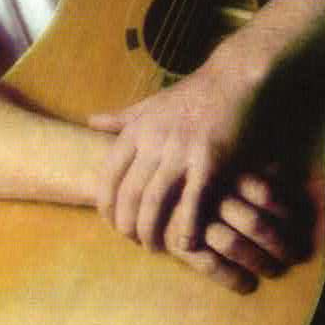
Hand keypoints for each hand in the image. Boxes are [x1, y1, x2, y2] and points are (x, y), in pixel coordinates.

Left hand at [88, 62, 296, 291]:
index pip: (108, 176)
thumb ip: (121, 118)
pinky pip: (193, 202)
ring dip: (151, 231)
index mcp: (136, 131)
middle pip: (128, 194)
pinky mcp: (210, 161)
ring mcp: (181, 152)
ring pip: (154, 201)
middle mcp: (153, 142)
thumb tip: (90, 121)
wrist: (234, 77)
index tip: (110, 223)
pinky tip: (186, 244)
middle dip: (126, 225)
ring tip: (154, 247)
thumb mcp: (150, 103)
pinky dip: (187, 226)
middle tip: (132, 241)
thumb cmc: (192, 94)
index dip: (105, 206)